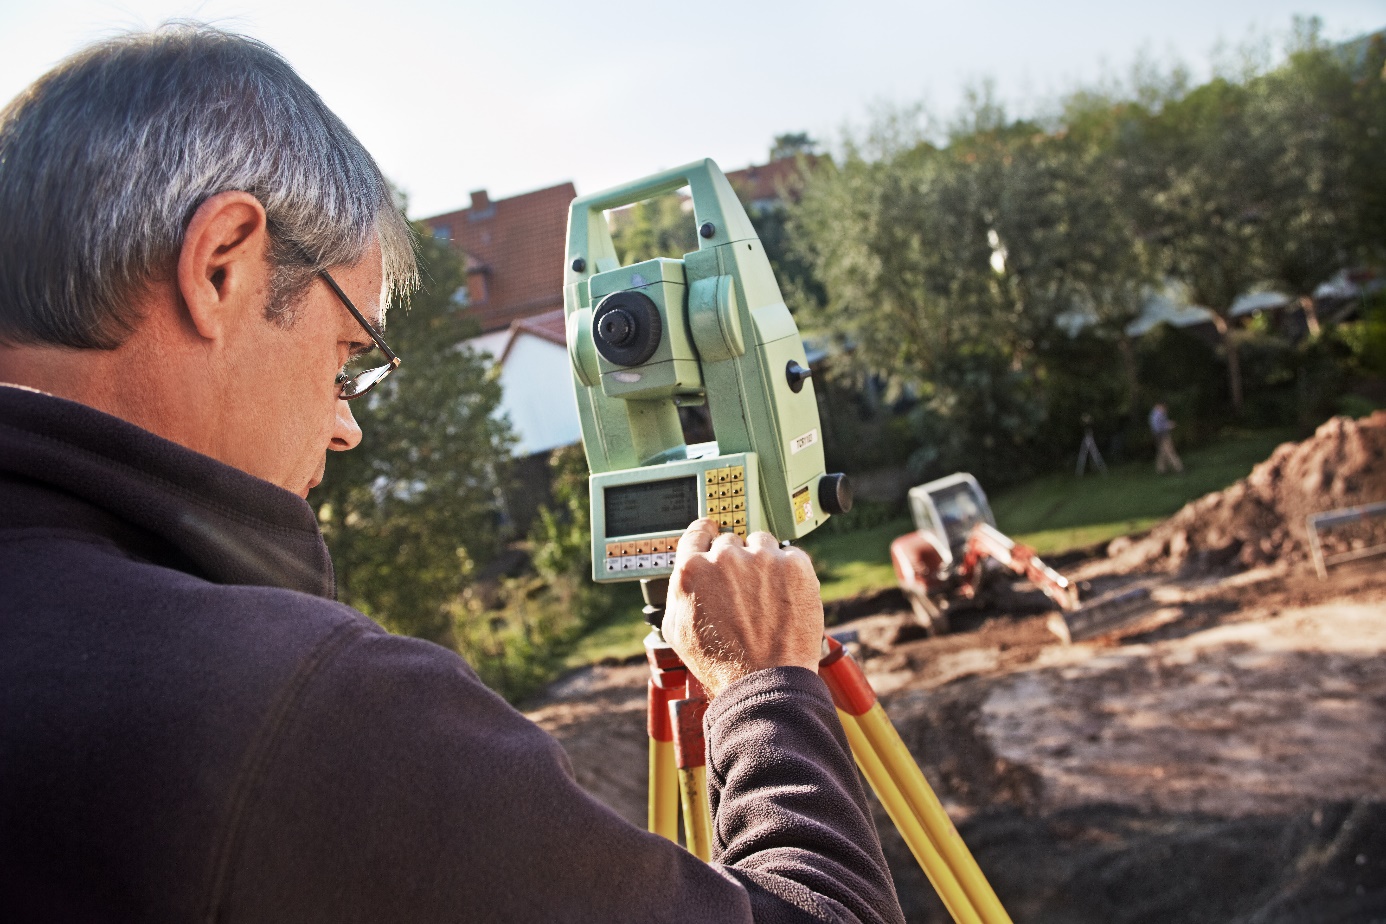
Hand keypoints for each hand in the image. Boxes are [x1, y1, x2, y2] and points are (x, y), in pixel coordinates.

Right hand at [662, 518, 823, 697]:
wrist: (764, 681)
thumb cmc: (721, 663)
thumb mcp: (677, 629)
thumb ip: (679, 590)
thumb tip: (686, 572)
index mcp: (693, 570)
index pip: (697, 532)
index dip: (706, 534)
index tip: (713, 533)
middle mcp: (725, 558)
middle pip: (731, 540)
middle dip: (736, 560)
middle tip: (744, 590)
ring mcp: (762, 559)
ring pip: (762, 543)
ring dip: (764, 561)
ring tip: (767, 597)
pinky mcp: (795, 566)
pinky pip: (791, 556)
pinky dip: (791, 573)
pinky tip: (786, 598)